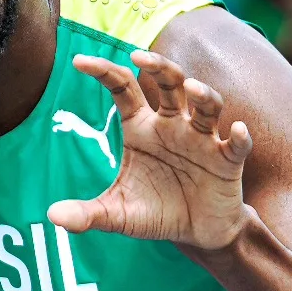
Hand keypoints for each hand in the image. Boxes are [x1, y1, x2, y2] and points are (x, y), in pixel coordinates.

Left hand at [46, 51, 252, 252]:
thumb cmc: (158, 212)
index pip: (123, 89)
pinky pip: (236, 144)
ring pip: (207, 105)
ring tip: (192, 88)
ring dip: (203, 94)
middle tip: (140, 56)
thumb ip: (88, 215)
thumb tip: (52, 217)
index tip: (79, 61)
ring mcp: (203, 139)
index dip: (104, 71)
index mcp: (142, 128)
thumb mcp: (118, 215)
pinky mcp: (228, 161)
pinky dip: (239, 136)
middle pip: (170, 82)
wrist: (198, 234)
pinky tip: (237, 131)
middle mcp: (173, 125)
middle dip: (159, 66)